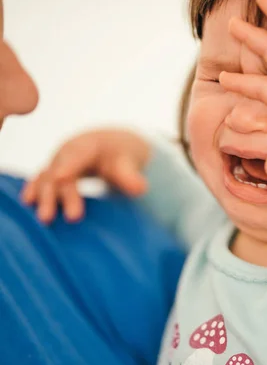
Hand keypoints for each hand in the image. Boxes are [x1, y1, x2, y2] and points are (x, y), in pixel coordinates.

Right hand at [21, 129, 150, 223]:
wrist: (113, 146)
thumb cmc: (122, 154)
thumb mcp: (129, 160)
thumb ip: (131, 175)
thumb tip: (140, 188)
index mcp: (89, 145)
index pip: (78, 154)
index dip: (69, 165)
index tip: (63, 178)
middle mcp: (69, 153)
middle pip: (61, 171)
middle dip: (61, 193)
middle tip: (70, 217)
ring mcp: (59, 163)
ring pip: (47, 179)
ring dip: (45, 197)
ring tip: (45, 219)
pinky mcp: (54, 174)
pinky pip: (41, 181)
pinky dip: (34, 191)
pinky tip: (28, 204)